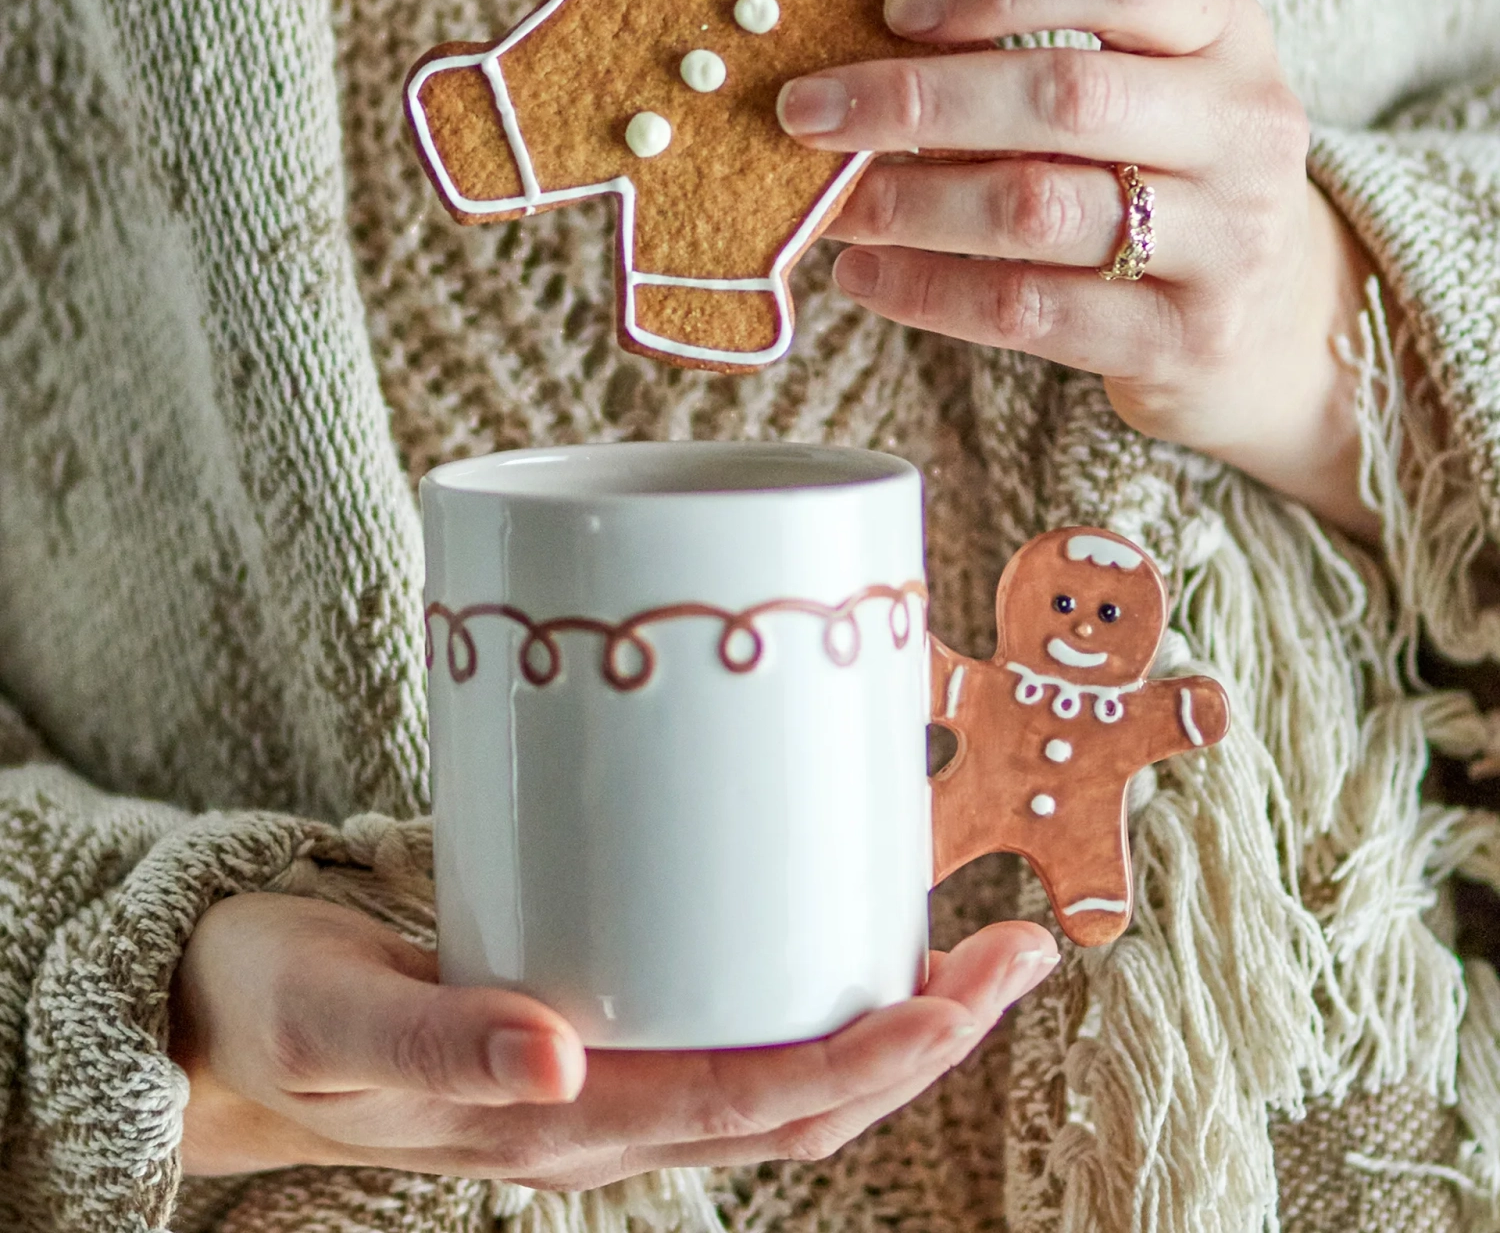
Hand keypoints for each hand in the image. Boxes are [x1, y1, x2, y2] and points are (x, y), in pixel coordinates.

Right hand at [169, 893, 1058, 1186]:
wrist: (227, 1017)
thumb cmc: (279, 1007)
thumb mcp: (338, 1019)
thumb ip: (441, 1045)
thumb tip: (558, 1062)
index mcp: (555, 1122)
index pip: (746, 1105)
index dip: (865, 1057)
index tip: (957, 992)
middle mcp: (605, 1110)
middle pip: (799, 1098)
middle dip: (920, 1037)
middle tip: (1015, 950)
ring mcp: (609, 1076)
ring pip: (783, 1075)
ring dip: (890, 1019)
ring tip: (975, 944)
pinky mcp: (598, 1029)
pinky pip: (732, 1030)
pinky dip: (813, 994)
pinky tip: (846, 930)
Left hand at [777, 0, 1378, 539]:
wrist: (1277, 330)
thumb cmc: (1172, 186)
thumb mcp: (1148, 95)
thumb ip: (1045, 61)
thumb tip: (867, 55)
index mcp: (1230, 35)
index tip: (892, 11)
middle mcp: (1244, 130)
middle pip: (1064, 95)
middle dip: (913, 102)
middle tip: (807, 114)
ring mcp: (1226, 241)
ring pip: (1036, 208)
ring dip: (907, 204)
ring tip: (830, 206)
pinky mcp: (1182, 339)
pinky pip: (1029, 310)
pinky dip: (929, 292)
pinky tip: (866, 278)